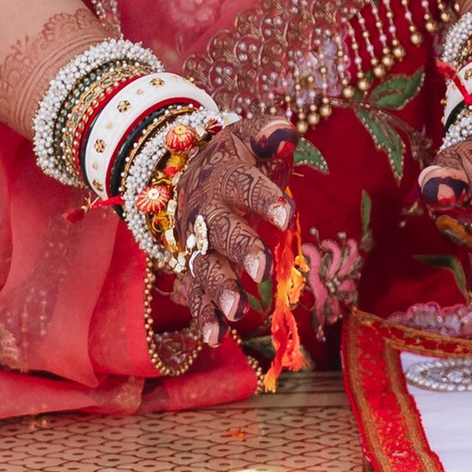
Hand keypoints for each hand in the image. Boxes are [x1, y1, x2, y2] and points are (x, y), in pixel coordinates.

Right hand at [173, 123, 295, 342]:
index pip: (245, 186)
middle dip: (240, 249)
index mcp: (224, 178)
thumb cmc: (233, 159)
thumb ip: (268, 134)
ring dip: (219, 288)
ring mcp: (197, 244)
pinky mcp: (195, 268)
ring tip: (236, 312)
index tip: (286, 213)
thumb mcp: (248, 137)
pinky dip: (203, 316)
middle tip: (262, 269)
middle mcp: (206, 213)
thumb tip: (284, 132)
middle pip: (221, 231)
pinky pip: (197, 294)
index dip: (264, 198)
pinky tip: (215, 338)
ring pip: (205, 267)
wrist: (185, 177)